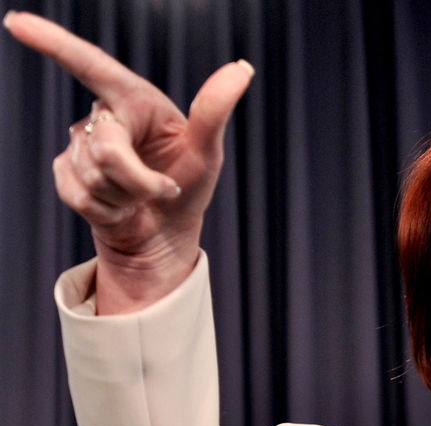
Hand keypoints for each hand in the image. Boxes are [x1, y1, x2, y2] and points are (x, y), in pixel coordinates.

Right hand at [4, 11, 253, 312]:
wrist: (164, 232)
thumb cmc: (190, 186)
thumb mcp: (208, 152)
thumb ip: (214, 110)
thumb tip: (241, 69)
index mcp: (135, 100)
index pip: (92, 66)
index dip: (54, 43)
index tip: (17, 23)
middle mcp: (104, 116)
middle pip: (104, 149)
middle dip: (137, 181)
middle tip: (163, 191)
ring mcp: (80, 144)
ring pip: (91, 176)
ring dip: (124, 197)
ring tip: (140, 197)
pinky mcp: (66, 172)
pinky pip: (78, 194)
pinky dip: (107, 210)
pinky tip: (120, 207)